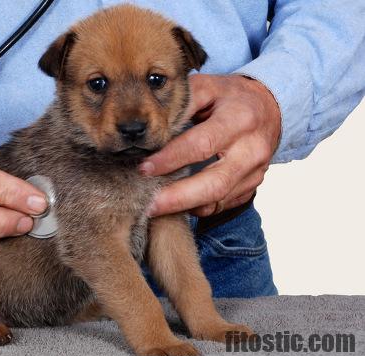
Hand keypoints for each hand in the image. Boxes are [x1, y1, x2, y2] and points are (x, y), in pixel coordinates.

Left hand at [141, 74, 280, 216]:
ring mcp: (255, 172)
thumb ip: (182, 103)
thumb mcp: (208, 87)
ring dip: (184, 207)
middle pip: (215, 183)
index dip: (171, 159)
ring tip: (155, 209)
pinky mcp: (252, 186)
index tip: (144, 168)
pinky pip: (222, 205)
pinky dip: (198, 208)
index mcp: (239, 120)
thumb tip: (152, 127)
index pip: (202, 145)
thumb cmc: (230, 97)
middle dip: (178, 197)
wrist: (270, 107)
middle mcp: (252, 150)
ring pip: (218, 199)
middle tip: (149, 204)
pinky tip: (177, 205)